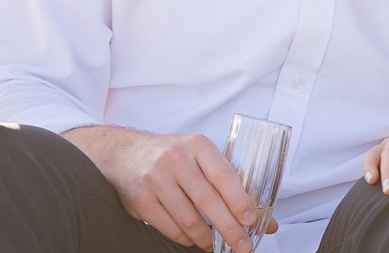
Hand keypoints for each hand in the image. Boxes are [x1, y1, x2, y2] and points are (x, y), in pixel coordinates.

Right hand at [86, 130, 273, 251]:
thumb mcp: (199, 155)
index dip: (239, 200)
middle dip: (229, 228)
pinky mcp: (142, 200)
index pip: (224, 175)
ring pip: (189, 219)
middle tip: (243, 245)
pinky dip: (186, 238)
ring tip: (217, 245)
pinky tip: (194, 238)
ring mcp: (156, 179)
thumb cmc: (172, 155)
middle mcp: (176, 160)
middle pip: (208, 201)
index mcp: (197, 145)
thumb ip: (227, 180)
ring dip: (206, 238)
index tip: (251, 220)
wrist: (126, 153)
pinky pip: (170, 228)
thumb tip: (262, 215)